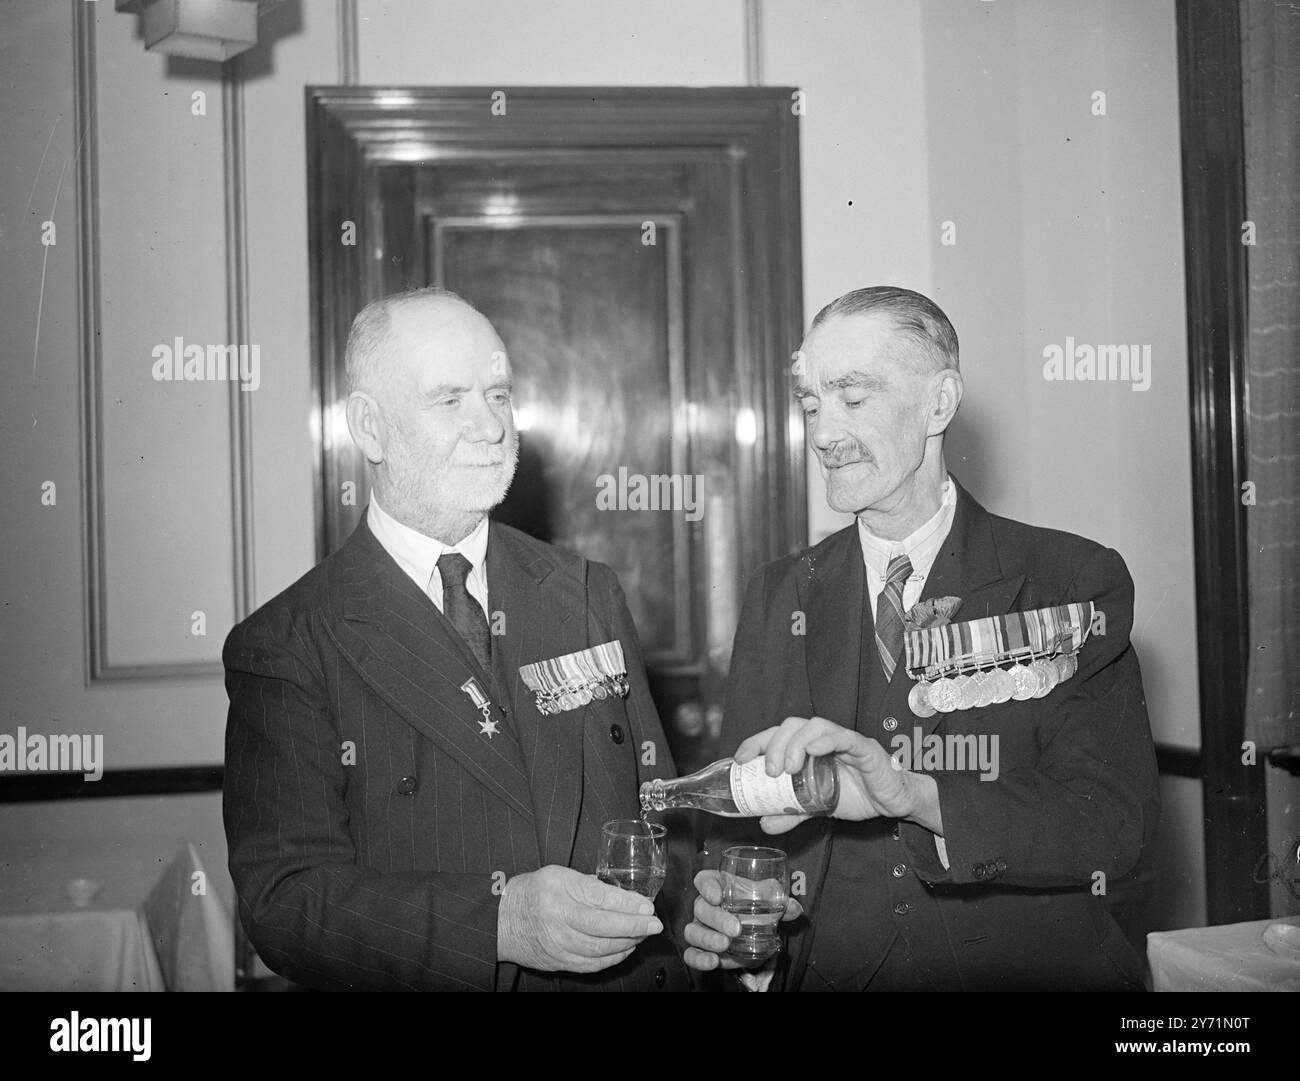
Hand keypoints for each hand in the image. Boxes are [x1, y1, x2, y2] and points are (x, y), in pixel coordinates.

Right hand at [497, 865, 662, 972]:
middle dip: (635, 926)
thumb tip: (623, 893)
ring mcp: (558, 943)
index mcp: (559, 889)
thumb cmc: (532, 892)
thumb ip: (589, 883)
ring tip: (644, 934)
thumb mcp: (558, 875)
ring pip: (601, 948)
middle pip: (604, 926)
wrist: (502, 921)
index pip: (600, 897)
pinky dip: (613, 957)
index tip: (647, 905)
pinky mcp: (559, 961)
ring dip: (628, 942)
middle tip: (654, 923)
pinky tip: (626, 948)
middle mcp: (558, 917)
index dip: (628, 903)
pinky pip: (593, 963)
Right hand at [682, 870, 802, 973]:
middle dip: (717, 919)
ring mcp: (700, 928)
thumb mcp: (768, 901)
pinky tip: (713, 962)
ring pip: (693, 931)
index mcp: (718, 886)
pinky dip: (699, 959)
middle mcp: (704, 906)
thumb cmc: (755, 907)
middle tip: (735, 929)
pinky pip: (691, 954)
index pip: (704, 880)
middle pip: (700, 907)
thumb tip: (795, 908)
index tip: (718, 896)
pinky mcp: (699, 949)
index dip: (707, 887)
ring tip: (725, 945)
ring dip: (708, 939)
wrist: (752, 931)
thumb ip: (781, 903)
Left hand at [735, 716, 939, 834]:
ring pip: (813, 726)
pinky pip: (843, 737)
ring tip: (787, 768)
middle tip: (767, 771)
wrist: (893, 803)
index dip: (756, 742)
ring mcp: (843, 740)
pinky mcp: (863, 748)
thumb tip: (764, 824)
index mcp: (808, 749)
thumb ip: (792, 813)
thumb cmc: (857, 795)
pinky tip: (814, 751)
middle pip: (791, 725)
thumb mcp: (817, 807)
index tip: (739, 758)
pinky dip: (825, 740)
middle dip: (773, 744)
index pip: (777, 735)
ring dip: (795, 743)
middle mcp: (822, 739)